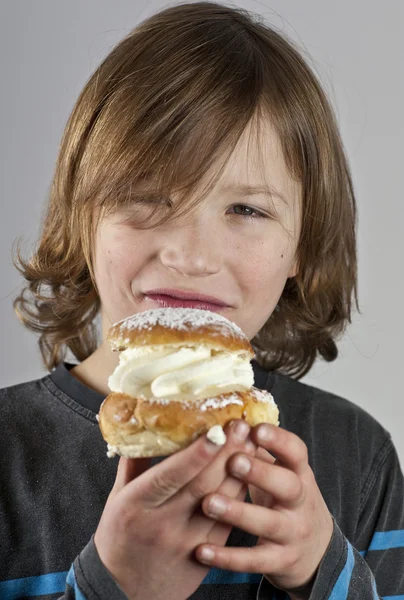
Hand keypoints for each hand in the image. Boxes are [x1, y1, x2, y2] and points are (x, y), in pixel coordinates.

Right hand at [94, 420, 256, 599]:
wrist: (123, 591)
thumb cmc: (119, 537)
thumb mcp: (117, 499)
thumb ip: (134, 463)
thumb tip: (147, 427)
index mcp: (137, 505)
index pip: (170, 475)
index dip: (195, 454)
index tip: (216, 430)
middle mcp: (164, 524)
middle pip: (202, 484)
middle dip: (226, 453)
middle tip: (241, 425)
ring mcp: (188, 542)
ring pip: (222, 502)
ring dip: (240, 470)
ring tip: (251, 442)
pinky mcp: (206, 555)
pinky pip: (229, 520)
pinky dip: (240, 494)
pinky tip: (250, 473)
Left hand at [195, 424, 332, 596]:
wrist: (316, 552)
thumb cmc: (285, 500)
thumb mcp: (281, 473)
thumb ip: (257, 450)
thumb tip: (228, 418)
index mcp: (298, 473)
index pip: (296, 452)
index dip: (278, 440)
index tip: (256, 429)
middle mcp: (300, 501)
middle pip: (287, 485)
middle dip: (261, 473)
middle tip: (233, 461)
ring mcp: (292, 532)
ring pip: (268, 523)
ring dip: (238, 513)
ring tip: (208, 503)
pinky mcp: (280, 561)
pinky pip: (254, 560)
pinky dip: (227, 557)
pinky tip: (201, 551)